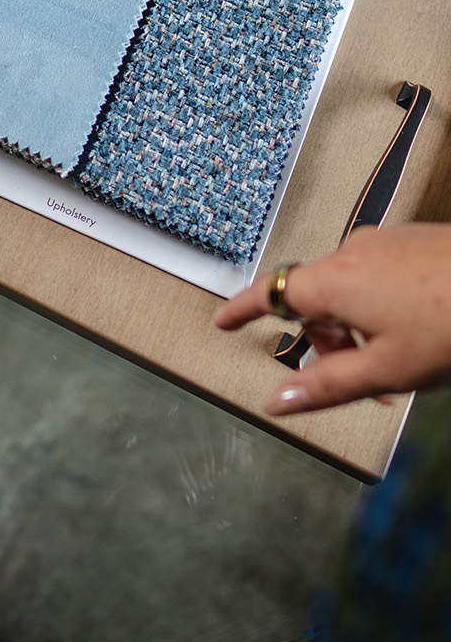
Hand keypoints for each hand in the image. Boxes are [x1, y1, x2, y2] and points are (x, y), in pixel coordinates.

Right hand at [215, 224, 450, 415]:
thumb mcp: (387, 370)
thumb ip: (326, 386)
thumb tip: (278, 402)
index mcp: (333, 281)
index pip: (269, 293)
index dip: (241, 310)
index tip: (222, 319)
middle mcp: (351, 251)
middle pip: (314, 298)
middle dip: (326, 340)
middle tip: (358, 378)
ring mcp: (383, 241)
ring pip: (348, 287)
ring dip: (357, 325)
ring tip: (401, 359)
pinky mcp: (411, 240)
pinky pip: (376, 273)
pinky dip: (380, 304)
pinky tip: (418, 328)